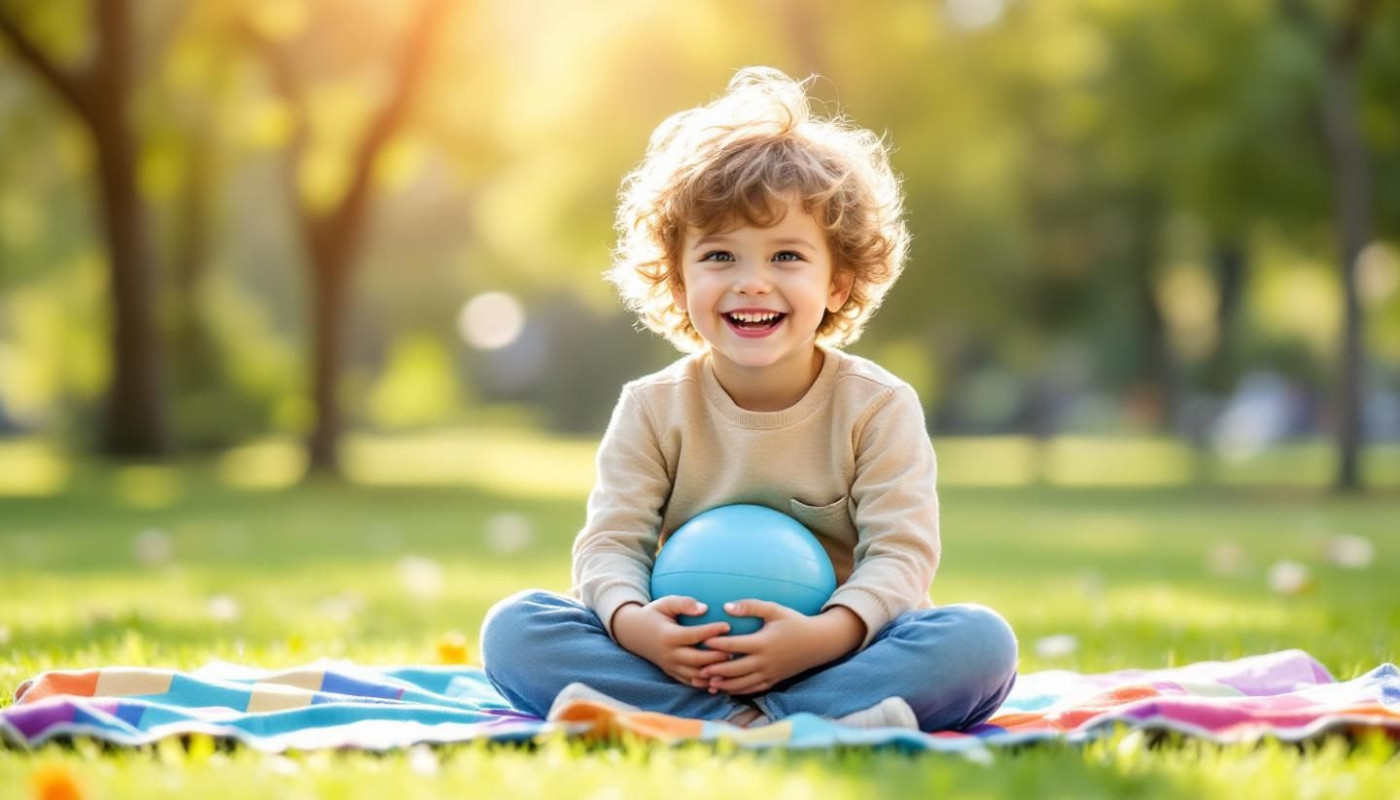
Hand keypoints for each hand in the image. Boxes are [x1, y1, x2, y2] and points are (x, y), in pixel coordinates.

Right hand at [611, 597, 732, 688]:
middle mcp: (669, 655)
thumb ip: (683, 603)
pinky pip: (691, 682)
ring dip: (714, 672)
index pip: (694, 636)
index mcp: (668, 636)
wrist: (633, 633)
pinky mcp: (672, 673)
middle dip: (717, 656)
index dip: (712, 631)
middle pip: (698, 660)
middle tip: (736, 649)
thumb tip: (704, 608)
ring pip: (696, 675)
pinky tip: (722, 677)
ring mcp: (670, 666)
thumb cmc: (654, 614)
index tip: (728, 625)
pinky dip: (706, 682)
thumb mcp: (665, 603)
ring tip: (731, 663)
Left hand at [698, 600, 850, 695]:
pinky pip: (752, 689)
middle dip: (714, 668)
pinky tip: (725, 689)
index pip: (733, 645)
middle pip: (733, 668)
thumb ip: (751, 606)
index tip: (701, 640)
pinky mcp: (773, 680)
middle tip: (697, 666)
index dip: (715, 643)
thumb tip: (726, 606)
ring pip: (741, 683)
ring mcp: (769, 673)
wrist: (818, 643)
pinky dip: (737, 691)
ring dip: (723, 684)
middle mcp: (765, 661)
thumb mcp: (775, 609)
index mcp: (763, 643)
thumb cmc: (794, 622)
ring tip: (706, 681)